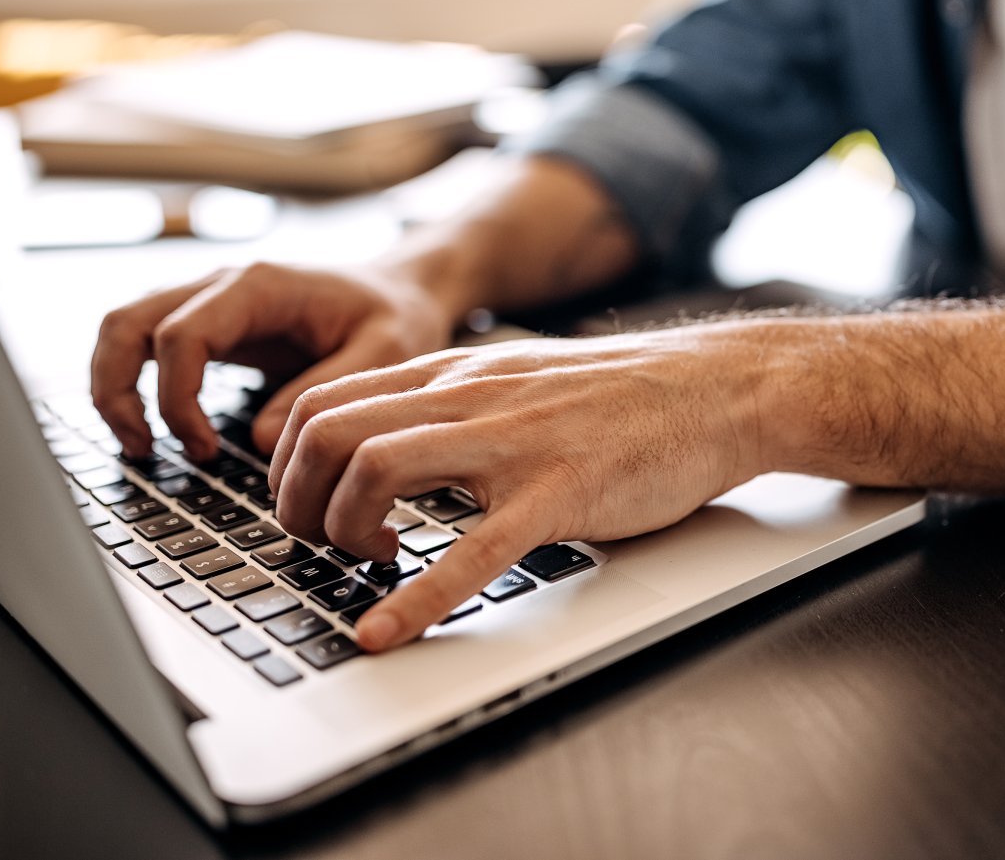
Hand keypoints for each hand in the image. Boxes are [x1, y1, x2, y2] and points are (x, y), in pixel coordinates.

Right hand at [91, 262, 452, 459]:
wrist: (404, 292)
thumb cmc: (397, 315)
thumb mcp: (385, 351)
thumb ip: (325, 389)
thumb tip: (260, 438)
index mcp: (259, 286)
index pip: (181, 336)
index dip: (178, 398)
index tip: (205, 449)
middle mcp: (223, 286)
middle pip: (126, 323)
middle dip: (116, 389)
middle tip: (142, 449)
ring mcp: (212, 303)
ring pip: (125, 329)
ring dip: (115, 387)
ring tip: (141, 447)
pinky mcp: (215, 327)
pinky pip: (149, 346)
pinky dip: (137, 384)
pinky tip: (161, 430)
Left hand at [266, 326, 766, 650]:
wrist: (717, 389)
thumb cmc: (628, 397)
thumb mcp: (522, 380)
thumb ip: (459, 404)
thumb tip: (396, 445)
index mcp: (458, 373)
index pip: (326, 400)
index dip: (287, 462)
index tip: (302, 504)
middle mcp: (471, 396)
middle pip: (328, 430)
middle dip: (296, 499)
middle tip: (316, 542)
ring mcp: (513, 443)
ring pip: (378, 468)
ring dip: (342, 530)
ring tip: (366, 562)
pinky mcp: (558, 494)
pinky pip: (471, 549)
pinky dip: (416, 598)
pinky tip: (386, 631)